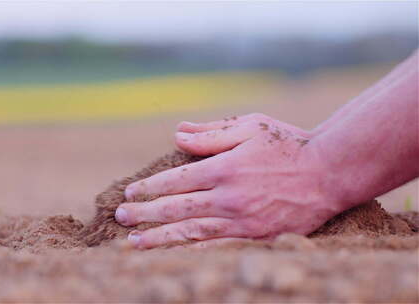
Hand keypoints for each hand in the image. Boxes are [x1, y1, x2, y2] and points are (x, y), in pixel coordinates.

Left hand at [115, 114, 341, 248]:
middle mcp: (229, 197)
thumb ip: (211, 135)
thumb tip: (177, 134)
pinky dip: (191, 252)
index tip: (130, 194)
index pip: (175, 180)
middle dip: (144, 214)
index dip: (148, 188)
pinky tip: (172, 255)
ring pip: (190, 233)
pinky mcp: (257, 238)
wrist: (331, 172)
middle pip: (176, 208)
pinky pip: (217, 248)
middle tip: (120, 219)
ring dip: (159, 238)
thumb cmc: (289, 144)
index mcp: (224, 167)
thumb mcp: (250, 127)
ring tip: (134, 244)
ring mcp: (242, 221)